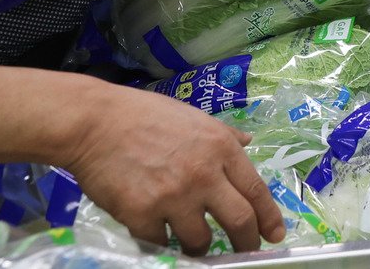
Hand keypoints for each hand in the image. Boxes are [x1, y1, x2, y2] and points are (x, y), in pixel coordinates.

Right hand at [65, 85, 283, 254]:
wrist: (95, 121)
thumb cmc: (144, 115)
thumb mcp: (194, 117)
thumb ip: (224, 135)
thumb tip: (248, 142)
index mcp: (221, 148)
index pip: (256, 190)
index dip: (269, 218)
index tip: (275, 235)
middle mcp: (204, 173)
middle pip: (239, 221)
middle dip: (245, 243)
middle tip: (244, 252)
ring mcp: (173, 196)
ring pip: (200, 240)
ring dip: (199, 246)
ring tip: (192, 242)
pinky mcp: (142, 215)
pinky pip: (160, 244)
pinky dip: (160, 243)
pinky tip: (157, 234)